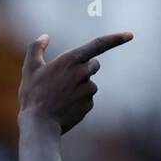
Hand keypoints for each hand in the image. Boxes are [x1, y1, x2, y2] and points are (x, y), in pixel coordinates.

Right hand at [17, 30, 133, 133]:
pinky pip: (87, 99)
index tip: (131, 35)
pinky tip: (64, 107)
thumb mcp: (29, 68)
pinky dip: (78, 102)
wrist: (39, 125)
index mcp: (71, 59)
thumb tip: (45, 37)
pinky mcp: (89, 105)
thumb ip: (36, 47)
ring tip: (59, 97)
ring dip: (78, 87)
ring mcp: (88, 90)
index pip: (99, 44)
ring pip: (89, 84)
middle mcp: (83, 73)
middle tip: (64, 79)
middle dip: (84, 68)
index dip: (116, 38)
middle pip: (93, 64)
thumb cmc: (33, 95)